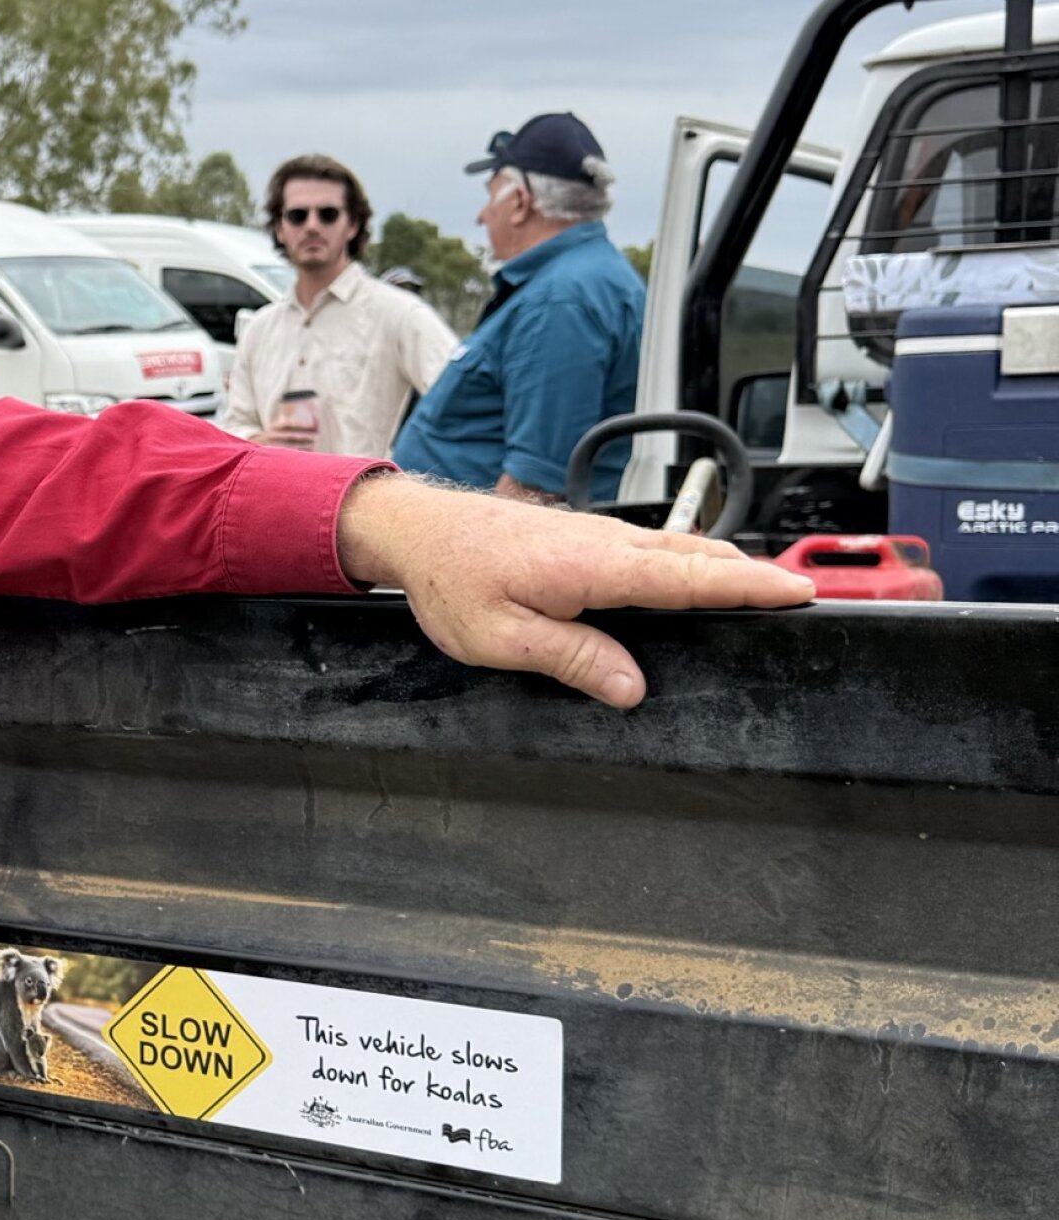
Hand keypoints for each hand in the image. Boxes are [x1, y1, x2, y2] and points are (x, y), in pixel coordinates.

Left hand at [335, 470, 811, 709]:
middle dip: (751, 577)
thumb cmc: (452, 580)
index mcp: (594, 566)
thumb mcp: (501, 638)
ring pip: (677, 551)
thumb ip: (572, 659)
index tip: (798, 593)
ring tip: (762, 591)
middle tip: (800, 597)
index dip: (749, 587)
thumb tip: (631, 687)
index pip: (690, 578)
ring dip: (721, 568)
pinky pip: (652, 550)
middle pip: (698, 558)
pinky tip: (691, 581)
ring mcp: (597, 536)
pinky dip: (687, 563)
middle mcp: (605, 543)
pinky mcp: (585, 538)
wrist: (417, 532)